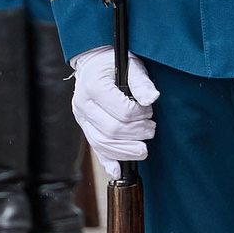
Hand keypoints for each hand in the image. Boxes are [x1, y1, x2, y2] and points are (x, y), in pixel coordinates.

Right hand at [70, 45, 158, 165]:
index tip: (149, 110)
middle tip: (151, 129)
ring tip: (143, 150)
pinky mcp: (84, 127)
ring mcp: (81, 118)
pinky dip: (107, 161)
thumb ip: (141, 82)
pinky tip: (117, 171)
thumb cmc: (113, 62)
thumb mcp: (130, 64)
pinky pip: (95, 148)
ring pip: (102, 143)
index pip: (122, 112)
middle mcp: (83, 104)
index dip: (141, 115)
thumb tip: (152, 99)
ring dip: (126, 150)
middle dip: (136, 134)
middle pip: (112, 130)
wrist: (92, 62)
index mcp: (94, 86)